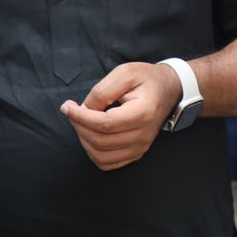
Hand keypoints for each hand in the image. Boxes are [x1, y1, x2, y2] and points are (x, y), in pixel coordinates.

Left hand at [60, 61, 179, 170]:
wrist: (168, 90)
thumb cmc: (146, 79)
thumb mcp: (125, 72)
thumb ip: (103, 91)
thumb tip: (84, 109)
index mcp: (142, 113)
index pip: (105, 123)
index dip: (81, 117)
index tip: (67, 106)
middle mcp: (143, 135)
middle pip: (100, 141)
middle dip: (79, 126)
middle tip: (72, 111)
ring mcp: (140, 147)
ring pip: (101, 156)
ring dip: (84, 140)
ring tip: (81, 122)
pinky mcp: (136, 153)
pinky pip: (107, 163)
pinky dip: (93, 152)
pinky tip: (90, 135)